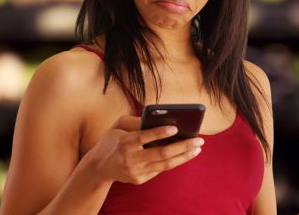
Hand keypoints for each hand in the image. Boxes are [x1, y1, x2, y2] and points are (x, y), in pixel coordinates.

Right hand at [83, 116, 203, 184]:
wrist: (98, 167)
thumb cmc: (112, 140)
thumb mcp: (118, 125)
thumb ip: (136, 120)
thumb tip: (159, 118)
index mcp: (125, 142)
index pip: (144, 137)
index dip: (160, 133)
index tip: (175, 128)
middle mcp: (131, 159)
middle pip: (161, 153)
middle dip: (183, 146)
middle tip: (199, 140)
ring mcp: (136, 171)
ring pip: (165, 164)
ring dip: (184, 156)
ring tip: (197, 148)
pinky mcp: (140, 179)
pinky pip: (161, 169)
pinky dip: (175, 161)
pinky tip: (185, 154)